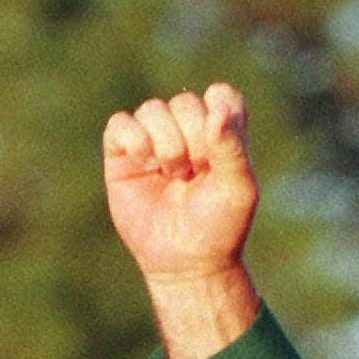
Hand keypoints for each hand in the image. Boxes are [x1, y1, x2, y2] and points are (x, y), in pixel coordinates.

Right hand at [103, 83, 256, 283]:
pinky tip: (145, 163)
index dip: (220, 118)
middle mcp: (186, 130)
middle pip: (186, 103)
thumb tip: (215, 108)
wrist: (185, 262)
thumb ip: (232, 147)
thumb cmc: (218, 227)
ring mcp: (152, 139)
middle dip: (194, 141)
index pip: (221, 96)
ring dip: (166, 144)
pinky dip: (133, 139)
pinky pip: (120, 124)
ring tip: (173, 176)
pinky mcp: (122, 154)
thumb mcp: (238, 189)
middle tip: (196, 175)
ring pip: (152, 109)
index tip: (221, 155)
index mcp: (220, 132)